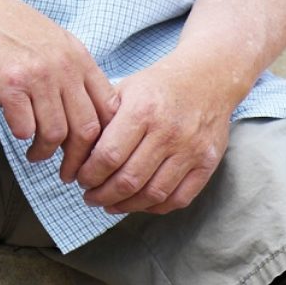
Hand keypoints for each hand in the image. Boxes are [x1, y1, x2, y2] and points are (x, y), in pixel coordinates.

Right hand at [0, 0, 117, 178]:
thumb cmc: (8, 27)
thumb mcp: (54, 43)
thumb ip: (72, 73)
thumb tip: (86, 113)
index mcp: (79, 58)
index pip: (108, 108)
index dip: (104, 139)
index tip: (92, 155)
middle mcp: (64, 67)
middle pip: (87, 129)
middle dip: (79, 159)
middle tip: (68, 173)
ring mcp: (38, 76)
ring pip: (56, 134)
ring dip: (46, 152)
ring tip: (36, 155)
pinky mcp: (10, 85)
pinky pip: (25, 128)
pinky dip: (22, 137)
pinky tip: (18, 135)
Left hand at [75, 54, 235, 215]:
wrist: (208, 77)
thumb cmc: (159, 86)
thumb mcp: (126, 89)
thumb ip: (102, 120)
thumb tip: (77, 155)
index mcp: (143, 110)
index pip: (108, 156)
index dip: (89, 175)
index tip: (80, 179)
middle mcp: (169, 131)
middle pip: (128, 180)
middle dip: (102, 195)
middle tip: (90, 197)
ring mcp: (191, 150)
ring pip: (152, 194)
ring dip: (125, 206)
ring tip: (110, 204)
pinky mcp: (207, 163)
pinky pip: (178, 199)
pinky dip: (155, 208)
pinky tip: (139, 203)